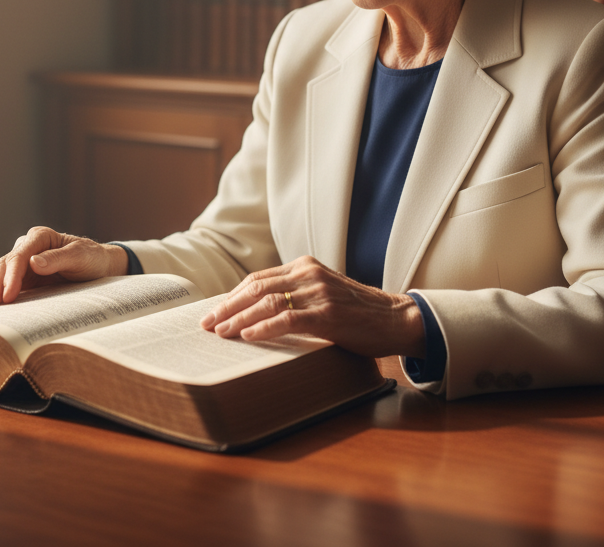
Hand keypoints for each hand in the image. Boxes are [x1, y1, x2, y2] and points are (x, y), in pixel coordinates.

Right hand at [0, 227, 127, 304]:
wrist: (99, 267)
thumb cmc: (92, 258)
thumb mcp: (80, 257)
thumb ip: (58, 258)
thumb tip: (33, 262)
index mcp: (41, 237)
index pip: (20, 255)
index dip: (12, 276)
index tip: (8, 295)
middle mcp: (29, 246)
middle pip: (6, 263)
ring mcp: (25, 262)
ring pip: (2, 273)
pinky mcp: (25, 277)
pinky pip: (6, 283)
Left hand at [199, 255, 425, 358]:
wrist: (396, 318)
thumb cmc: (358, 313)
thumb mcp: (323, 294)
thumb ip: (296, 296)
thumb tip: (256, 314)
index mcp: (305, 267)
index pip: (257, 279)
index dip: (232, 296)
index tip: (213, 311)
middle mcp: (308, 274)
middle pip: (256, 288)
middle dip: (227, 306)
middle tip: (207, 324)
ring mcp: (319, 293)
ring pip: (267, 302)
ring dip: (239, 318)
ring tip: (221, 332)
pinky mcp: (328, 314)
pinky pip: (288, 319)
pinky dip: (264, 327)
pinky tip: (249, 337)